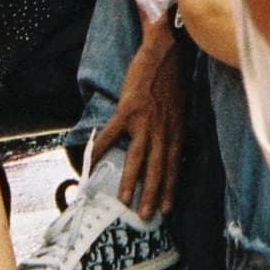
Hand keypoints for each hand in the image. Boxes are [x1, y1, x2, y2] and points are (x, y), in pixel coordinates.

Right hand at [95, 10, 188, 216]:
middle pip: (158, 169)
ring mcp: (146, 121)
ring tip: (123, 199)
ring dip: (131, 180)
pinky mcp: (129, 109)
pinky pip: (112, 134)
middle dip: (152, 195)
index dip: (171, 189)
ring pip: (138, 158)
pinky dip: (100, 148)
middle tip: (145, 217)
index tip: (167, 210)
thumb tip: (165, 149)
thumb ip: (172, 130)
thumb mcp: (179, 109)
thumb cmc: (171, 80)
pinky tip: (91, 161)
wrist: (166, 52)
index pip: (174, 166)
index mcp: (175, 131)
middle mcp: (163, 130)